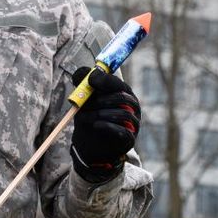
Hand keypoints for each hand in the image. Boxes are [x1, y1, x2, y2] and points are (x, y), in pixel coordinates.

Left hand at [70, 67, 140, 181]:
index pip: (119, 84)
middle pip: (123, 98)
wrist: (89, 143)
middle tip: (89, 103)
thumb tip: (90, 74)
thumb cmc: (89, 116)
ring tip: (91, 117)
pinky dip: (108, 127)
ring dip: (104, 114)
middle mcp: (132, 107)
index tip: (91, 81)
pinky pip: (124, 131)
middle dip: (103, 99)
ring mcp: (133, 123)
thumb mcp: (84, 98)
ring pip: (124, 114)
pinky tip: (96, 125)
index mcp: (123, 93)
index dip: (106, 81)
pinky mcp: (129, 139)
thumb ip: (84, 82)